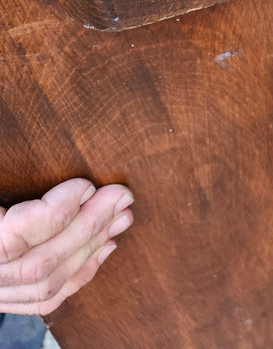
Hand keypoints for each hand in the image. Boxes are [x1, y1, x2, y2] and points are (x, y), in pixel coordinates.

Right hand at [0, 179, 133, 314]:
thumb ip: (6, 166)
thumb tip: (18, 114)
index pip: (14, 239)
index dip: (56, 212)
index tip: (86, 183)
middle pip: (39, 263)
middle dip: (88, 226)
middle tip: (121, 195)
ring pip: (46, 283)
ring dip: (91, 247)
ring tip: (122, 215)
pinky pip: (42, 298)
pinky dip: (80, 274)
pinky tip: (106, 247)